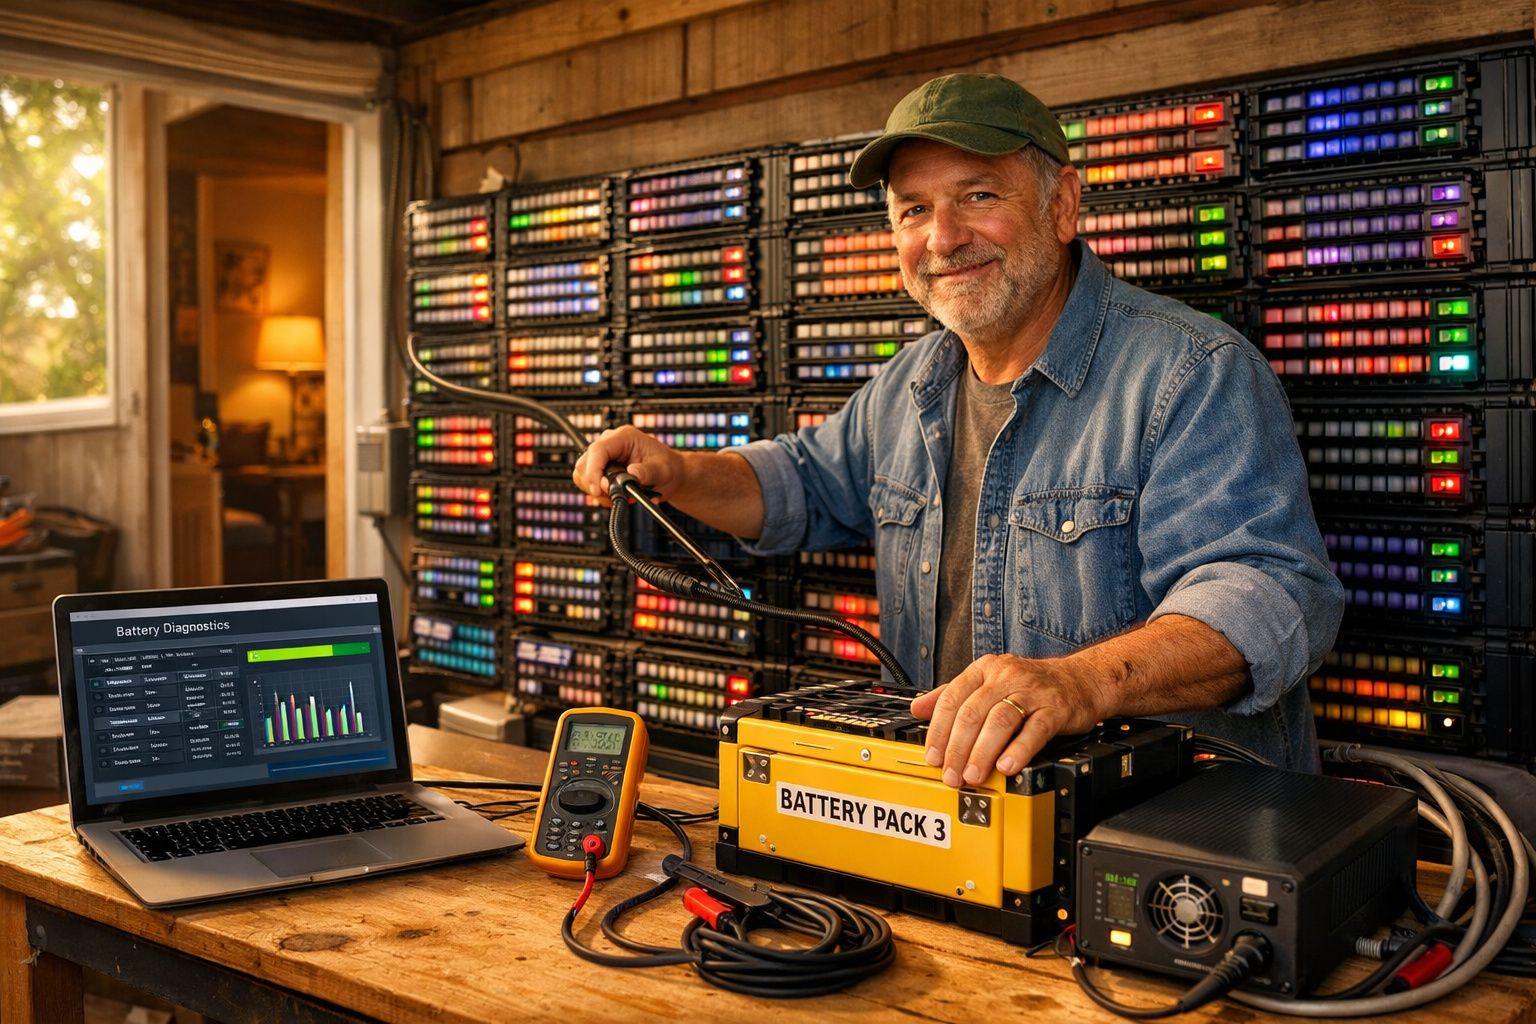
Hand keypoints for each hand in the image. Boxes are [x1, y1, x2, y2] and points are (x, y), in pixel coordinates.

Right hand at [571, 426, 684, 507]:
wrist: (669, 474)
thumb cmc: (667, 468)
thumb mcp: (662, 470)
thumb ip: (647, 472)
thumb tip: (632, 474)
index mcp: (623, 437)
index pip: (598, 451)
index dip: (593, 471)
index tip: (599, 490)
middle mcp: (609, 443)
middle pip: (584, 464)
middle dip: (596, 484)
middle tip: (615, 495)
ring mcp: (603, 456)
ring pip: (583, 475)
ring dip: (598, 491)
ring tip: (621, 495)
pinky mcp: (601, 468)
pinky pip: (588, 483)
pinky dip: (600, 494)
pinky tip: (617, 495)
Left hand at [910, 653, 1108, 787]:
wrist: (1081, 680)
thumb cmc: (1031, 686)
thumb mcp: (989, 682)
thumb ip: (953, 695)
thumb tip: (917, 709)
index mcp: (984, 669)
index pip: (952, 698)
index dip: (938, 731)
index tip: (932, 757)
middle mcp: (1005, 676)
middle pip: (972, 713)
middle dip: (957, 749)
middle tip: (951, 775)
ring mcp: (1032, 691)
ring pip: (999, 721)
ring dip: (982, 753)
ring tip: (973, 776)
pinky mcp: (1055, 708)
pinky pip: (1034, 731)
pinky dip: (1018, 751)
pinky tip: (1006, 767)